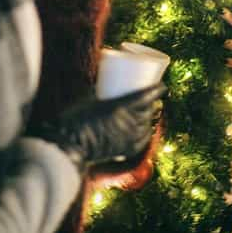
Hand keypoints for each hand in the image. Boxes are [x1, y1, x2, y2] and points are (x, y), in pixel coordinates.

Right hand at [43, 84, 165, 170]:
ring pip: (147, 124)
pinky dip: (144, 132)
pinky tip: (144, 129)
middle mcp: (129, 123)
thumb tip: (104, 83)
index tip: (162, 85)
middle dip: (153, 102)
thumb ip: (100, 92)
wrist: (69, 144)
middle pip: (149, 110)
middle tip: (150, 96)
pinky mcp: (126, 150)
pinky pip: (142, 139)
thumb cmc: (74, 118)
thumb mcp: (89, 99)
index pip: (147, 97)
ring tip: (147, 111)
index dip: (158, 90)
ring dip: (149, 116)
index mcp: (121, 107)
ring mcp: (129, 138)